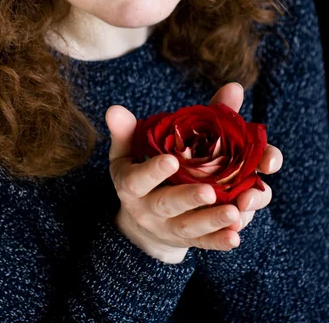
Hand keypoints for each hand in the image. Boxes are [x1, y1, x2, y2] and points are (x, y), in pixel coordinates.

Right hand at [105, 82, 282, 263]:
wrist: (141, 223)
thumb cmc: (138, 172)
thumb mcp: (130, 151)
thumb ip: (129, 129)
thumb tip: (115, 108)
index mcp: (131, 184)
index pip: (138, 180)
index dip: (152, 171)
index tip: (171, 160)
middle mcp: (147, 209)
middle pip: (167, 205)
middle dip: (188, 198)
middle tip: (210, 190)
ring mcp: (167, 227)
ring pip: (189, 227)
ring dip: (211, 220)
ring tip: (234, 212)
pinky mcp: (187, 240)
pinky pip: (203, 243)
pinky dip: (219, 241)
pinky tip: (236, 237)